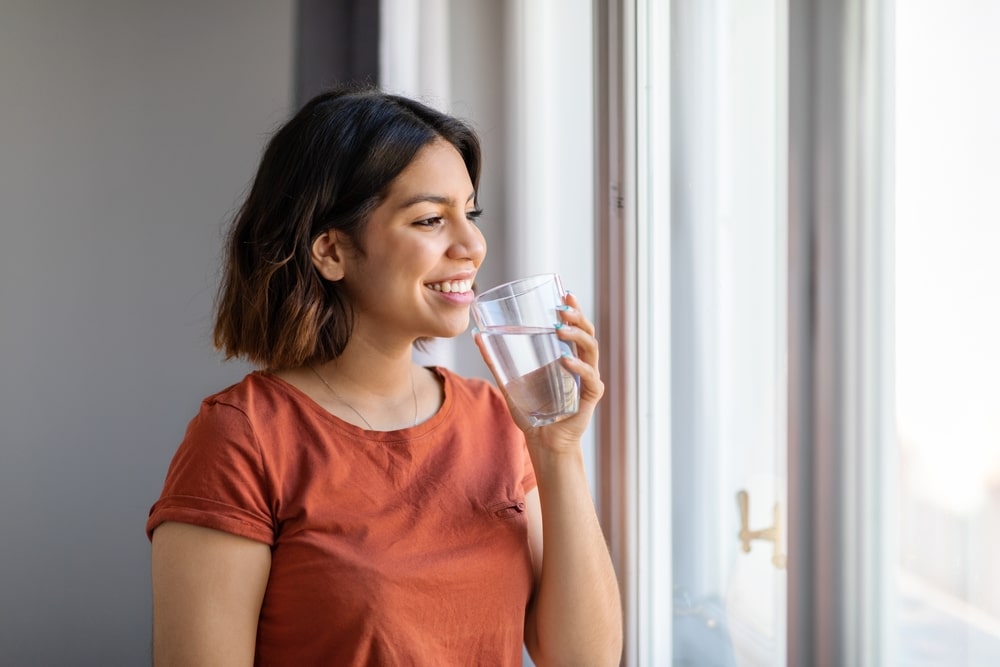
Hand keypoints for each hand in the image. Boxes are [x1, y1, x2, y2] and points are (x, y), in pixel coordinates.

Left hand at [474, 292, 603, 449]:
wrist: (544, 444)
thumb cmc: (532, 413)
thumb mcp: (510, 382)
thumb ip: (496, 361)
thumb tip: (478, 336)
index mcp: (568, 357)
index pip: (576, 327)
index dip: (574, 309)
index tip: (565, 293)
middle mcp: (581, 365)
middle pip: (587, 333)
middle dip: (577, 317)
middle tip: (562, 308)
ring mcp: (587, 380)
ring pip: (591, 350)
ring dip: (577, 335)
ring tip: (560, 329)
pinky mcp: (590, 397)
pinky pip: (589, 378)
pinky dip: (578, 367)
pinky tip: (565, 360)